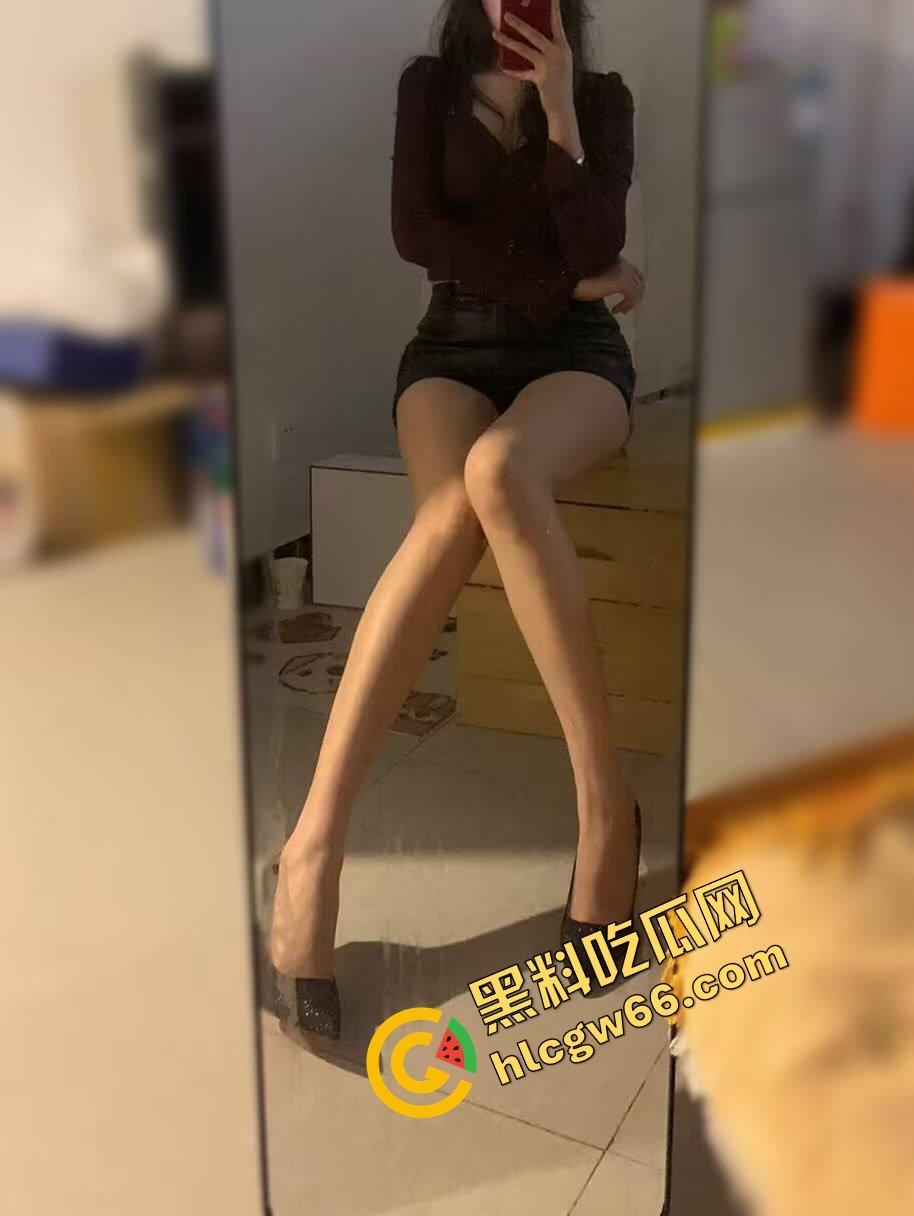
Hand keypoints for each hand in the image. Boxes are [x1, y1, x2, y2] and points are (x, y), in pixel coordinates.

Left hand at [492, 0, 573, 121]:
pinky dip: (513, 71)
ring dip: (507, 41)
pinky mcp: (540, 78)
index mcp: (563, 47)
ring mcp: (549, 66)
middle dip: (519, 23)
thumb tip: (529, 38)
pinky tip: (503, 67)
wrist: (563, 107)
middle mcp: (557, 53)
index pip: (557, 23)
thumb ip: (548, 50)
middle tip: (506, 15)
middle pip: (534, 34)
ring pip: (524, 49)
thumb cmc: (559, 84)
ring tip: (495, 34)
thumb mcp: (558, 63)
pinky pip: (522, 72)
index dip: (553, 9)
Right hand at [573, 258, 645, 313]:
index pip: (632, 270)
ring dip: (631, 302)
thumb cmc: (569, 275)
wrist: (566, 272)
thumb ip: (598, 277)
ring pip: (638, 288)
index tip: (624, 297)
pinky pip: (632, 295)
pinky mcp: (620, 280)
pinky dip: (626, 305)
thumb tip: (600, 287)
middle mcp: (620, 261)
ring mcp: (622, 270)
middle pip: (638, 278)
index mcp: (613, 256)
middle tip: (625, 307)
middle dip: (635, 294)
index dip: (631, 284)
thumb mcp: (585, 274)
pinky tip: (616, 310)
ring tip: (621, 311)